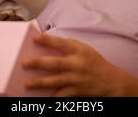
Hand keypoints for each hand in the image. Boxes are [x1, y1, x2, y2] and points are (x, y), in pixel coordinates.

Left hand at [22, 33, 137, 96]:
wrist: (113, 82)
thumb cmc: (97, 64)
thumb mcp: (87, 50)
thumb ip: (72, 45)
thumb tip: (55, 40)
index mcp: (79, 51)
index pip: (61, 44)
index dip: (47, 40)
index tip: (34, 38)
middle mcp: (77, 64)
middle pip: (56, 63)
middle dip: (39, 63)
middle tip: (24, 62)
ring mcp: (77, 79)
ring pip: (56, 81)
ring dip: (41, 82)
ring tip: (28, 83)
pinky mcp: (77, 92)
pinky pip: (63, 96)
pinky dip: (54, 97)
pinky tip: (43, 99)